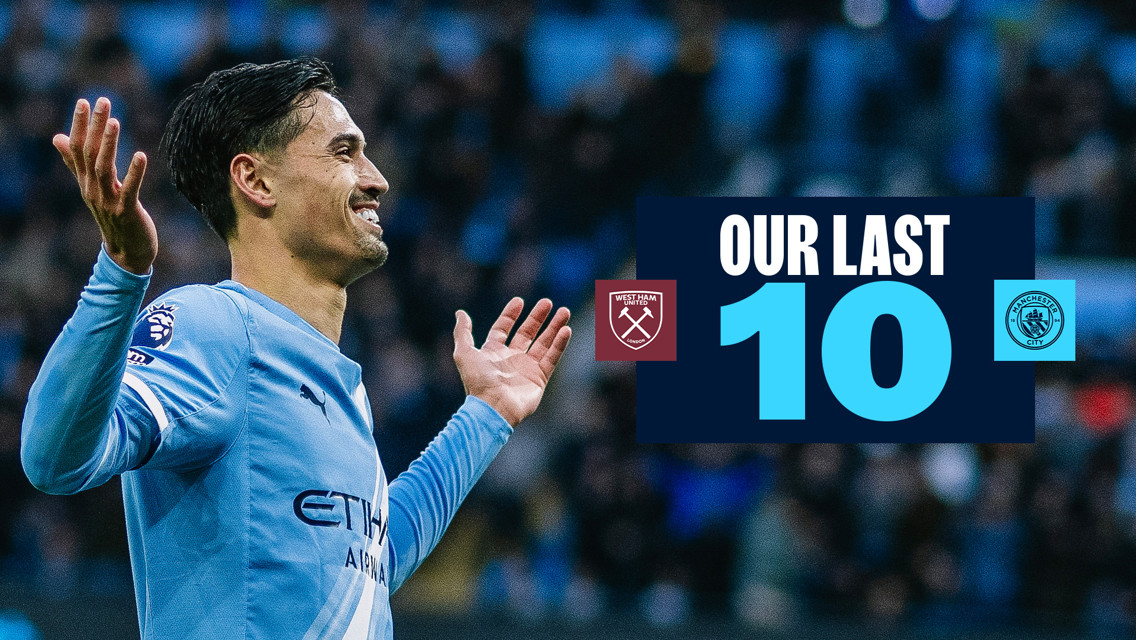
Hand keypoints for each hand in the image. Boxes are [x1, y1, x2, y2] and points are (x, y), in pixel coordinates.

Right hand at [53, 97, 155, 274]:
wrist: (127, 253)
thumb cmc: (114, 217)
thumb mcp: (93, 188)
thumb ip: (76, 164)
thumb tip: (58, 137)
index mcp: (85, 182)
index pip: (78, 148)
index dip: (80, 125)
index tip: (83, 101)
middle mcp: (92, 189)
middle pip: (90, 154)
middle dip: (94, 126)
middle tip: (102, 101)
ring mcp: (108, 202)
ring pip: (104, 169)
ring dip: (109, 144)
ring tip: (115, 121)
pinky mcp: (126, 212)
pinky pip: (129, 190)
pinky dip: (134, 172)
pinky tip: (141, 155)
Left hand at [453, 298, 571, 426]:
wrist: (493, 407)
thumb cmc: (477, 381)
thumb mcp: (464, 353)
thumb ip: (463, 332)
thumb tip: (460, 313)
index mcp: (493, 352)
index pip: (504, 328)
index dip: (510, 315)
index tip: (520, 301)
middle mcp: (511, 358)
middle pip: (527, 333)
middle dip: (538, 317)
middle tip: (548, 302)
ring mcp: (526, 368)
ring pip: (543, 343)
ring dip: (554, 327)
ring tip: (565, 311)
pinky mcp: (539, 378)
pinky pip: (552, 358)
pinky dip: (559, 344)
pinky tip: (566, 330)